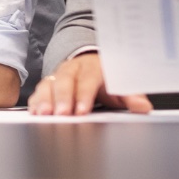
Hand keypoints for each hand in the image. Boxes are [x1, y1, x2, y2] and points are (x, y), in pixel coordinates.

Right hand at [27, 51, 150, 114]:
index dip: (84, 95)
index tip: (82, 111)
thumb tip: (143, 108)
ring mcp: (57, 76)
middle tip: (62, 114)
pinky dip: (35, 102)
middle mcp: (72, 69)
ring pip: (48, 85)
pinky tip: (35, 113)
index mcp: (92, 68)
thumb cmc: (105, 79)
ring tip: (44, 114)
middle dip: (62, 98)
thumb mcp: (120, 86)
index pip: (87, 80)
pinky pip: (38, 92)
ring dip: (45, 100)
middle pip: (64, 81)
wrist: (90, 63)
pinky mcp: (47, 85)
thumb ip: (131, 97)